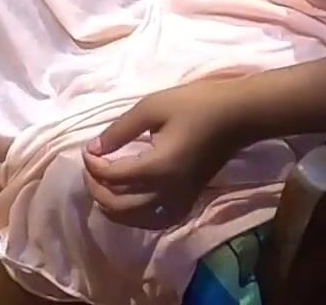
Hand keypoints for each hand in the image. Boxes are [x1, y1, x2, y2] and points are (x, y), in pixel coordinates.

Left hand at [81, 80, 246, 228]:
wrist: (238, 115)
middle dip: (96, 189)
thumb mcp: (152, 108)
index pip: (113, 176)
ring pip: (136, 219)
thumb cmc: (196, 105)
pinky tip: (130, 204)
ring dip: (113, 208)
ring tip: (102, 189)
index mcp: (157, 167)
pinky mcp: (189, 199)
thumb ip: (120, 130)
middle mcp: (167, 191)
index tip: (87, 149)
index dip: (93, 165)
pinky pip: (157, 220)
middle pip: (119, 205)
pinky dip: (137, 217)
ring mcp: (180, 199)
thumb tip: (94, 149)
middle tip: (90, 169)